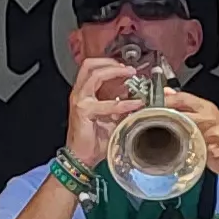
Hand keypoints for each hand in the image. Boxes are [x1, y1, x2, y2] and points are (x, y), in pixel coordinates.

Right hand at [63, 54, 140, 172]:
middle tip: (128, 69)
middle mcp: (80, 93)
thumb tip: (139, 97)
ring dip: (115, 72)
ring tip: (130, 75)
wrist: (82, 156)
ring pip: (94, 75)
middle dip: (111, 62)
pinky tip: (135, 104)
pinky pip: (106, 103)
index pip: (93, 68)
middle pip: (90, 65)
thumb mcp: (112, 117)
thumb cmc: (94, 139)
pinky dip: (123, 103)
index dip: (110, 63)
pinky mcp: (84, 111)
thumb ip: (122, 105)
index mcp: (85, 93)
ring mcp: (80, 100)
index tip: (127, 67)